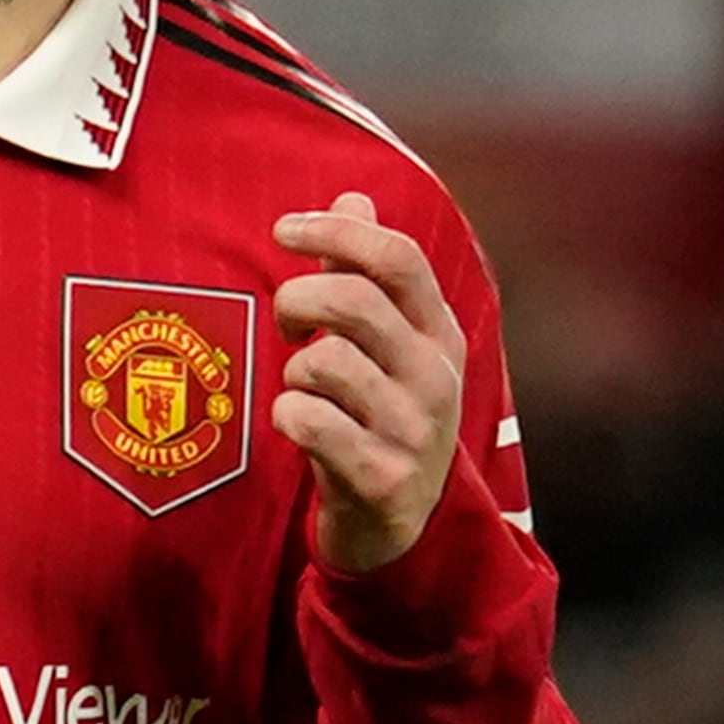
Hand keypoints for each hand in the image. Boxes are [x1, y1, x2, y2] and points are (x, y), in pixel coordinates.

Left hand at [270, 191, 464, 573]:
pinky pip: (306, 419)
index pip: (398, 258)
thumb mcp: (390, 345)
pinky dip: (286, 415)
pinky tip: (298, 426)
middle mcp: (435, 377)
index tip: (284, 228)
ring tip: (306, 389)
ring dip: (295, 371)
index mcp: (439, 334)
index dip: (336, 232)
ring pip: (324, 361)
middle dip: (298, 300)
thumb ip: (368, 274)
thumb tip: (353, 197)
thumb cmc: (381, 418)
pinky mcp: (379, 476)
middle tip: (287, 323)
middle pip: (353, 300)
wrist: (401, 527)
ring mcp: (412, 430)